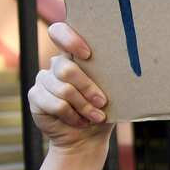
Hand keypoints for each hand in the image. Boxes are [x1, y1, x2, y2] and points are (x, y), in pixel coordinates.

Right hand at [29, 23, 114, 169]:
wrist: (87, 136)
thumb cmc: (104, 109)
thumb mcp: (112, 90)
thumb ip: (113, 75)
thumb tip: (133, 65)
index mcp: (75, 55)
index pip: (60, 32)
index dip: (69, 39)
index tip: (87, 54)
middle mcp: (57, 64)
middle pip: (66, 68)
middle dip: (88, 88)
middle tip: (102, 102)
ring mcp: (44, 80)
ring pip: (64, 89)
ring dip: (83, 106)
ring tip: (97, 116)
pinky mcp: (35, 96)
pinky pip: (56, 104)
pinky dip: (72, 115)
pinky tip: (80, 121)